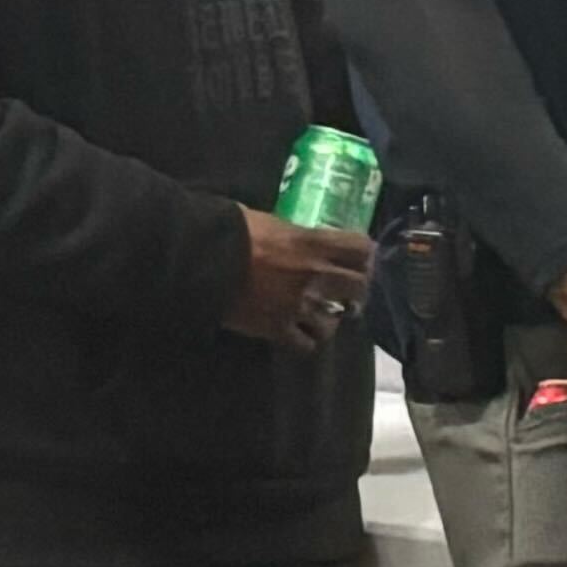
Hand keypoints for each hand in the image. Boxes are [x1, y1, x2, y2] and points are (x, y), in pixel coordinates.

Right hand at [225, 208, 373, 347]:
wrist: (202, 258)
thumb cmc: (233, 230)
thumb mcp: (273, 222)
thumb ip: (295, 234)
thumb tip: (301, 238)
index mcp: (313, 243)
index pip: (361, 249)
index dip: (364, 254)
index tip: (361, 259)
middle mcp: (315, 275)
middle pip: (358, 287)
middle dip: (355, 289)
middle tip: (347, 291)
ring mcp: (298, 305)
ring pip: (335, 321)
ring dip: (330, 319)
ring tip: (321, 316)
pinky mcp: (278, 328)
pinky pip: (306, 344)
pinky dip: (305, 340)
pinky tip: (299, 334)